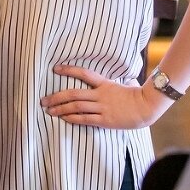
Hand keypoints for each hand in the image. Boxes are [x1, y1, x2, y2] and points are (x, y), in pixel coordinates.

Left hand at [40, 65, 162, 129]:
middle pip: (73, 93)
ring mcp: (102, 107)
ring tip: (48, 110)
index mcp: (104, 83)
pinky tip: (63, 118)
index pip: (84, 73)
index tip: (55, 69)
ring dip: (60, 109)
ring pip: (76, 106)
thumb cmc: (136, 94)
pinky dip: (72, 118)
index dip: (69, 70)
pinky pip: (85, 119)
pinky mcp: (105, 120)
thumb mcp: (122, 83)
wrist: (146, 106)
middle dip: (56, 96)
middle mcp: (100, 94)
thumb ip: (111, 83)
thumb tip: (106, 80)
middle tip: (43, 100)